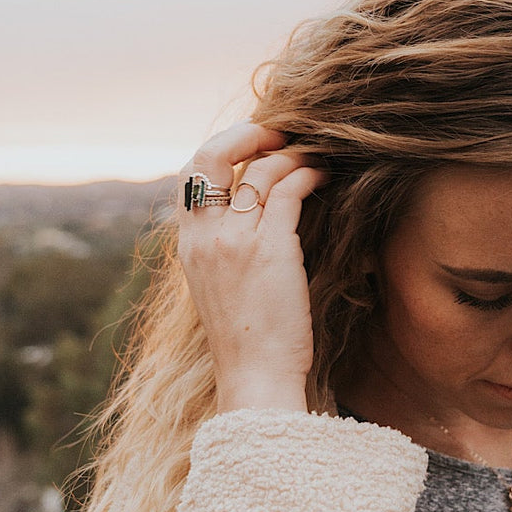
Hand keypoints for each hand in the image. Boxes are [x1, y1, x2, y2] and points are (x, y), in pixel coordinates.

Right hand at [177, 121, 327, 413]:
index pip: (189, 176)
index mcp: (188, 245)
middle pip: (209, 156)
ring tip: (316, 156)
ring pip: (259, 169)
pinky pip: (287, 190)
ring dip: (291, 154)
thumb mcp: (221, 288)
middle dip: (245, 134)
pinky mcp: (269, 248)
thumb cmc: (248, 340)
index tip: (253, 147)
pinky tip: (323, 176)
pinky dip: (307, 174)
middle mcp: (203, 236)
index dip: (221, 150)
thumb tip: (252, 216)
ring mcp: (234, 241)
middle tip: (278, 134)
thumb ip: (225, 250)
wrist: (255, 378)